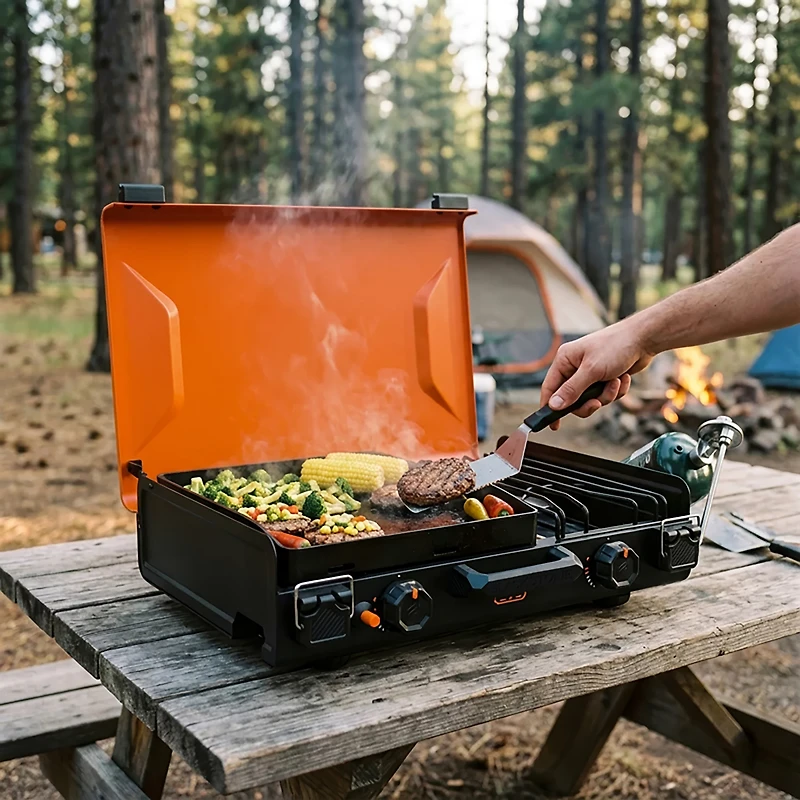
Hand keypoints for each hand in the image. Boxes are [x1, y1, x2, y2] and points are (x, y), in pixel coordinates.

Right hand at [540, 319, 654, 429]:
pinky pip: (605, 395)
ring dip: (605, 395)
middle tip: (597, 402)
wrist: (643, 339)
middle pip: (572, 399)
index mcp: (565, 360)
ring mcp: (590, 373)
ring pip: (591, 399)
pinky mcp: (604, 378)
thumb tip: (554, 405)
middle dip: (588, 402)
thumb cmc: (616, 346)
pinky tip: (623, 378)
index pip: (550, 388)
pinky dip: (615, 391)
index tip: (553, 425)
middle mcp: (574, 367)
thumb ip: (571, 390)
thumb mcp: (592, 370)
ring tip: (615, 382)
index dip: (549, 407)